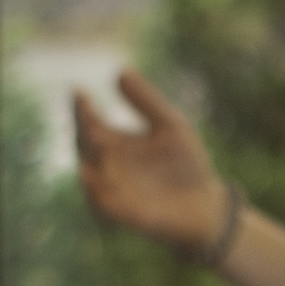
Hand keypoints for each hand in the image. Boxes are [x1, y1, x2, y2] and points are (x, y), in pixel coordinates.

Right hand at [70, 69, 233, 255]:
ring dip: (88, 158)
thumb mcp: (170, 125)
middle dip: (82, 130)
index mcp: (115, 142)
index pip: (89, 122)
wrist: (205, 204)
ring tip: (94, 139)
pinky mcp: (122, 214)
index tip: (79, 92)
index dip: (82, 107)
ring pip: (88, 174)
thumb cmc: (186, 163)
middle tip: (87, 114)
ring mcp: (112, 191)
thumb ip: (145, 101)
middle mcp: (107, 166)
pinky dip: (98, 193)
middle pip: (83, 145)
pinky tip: (97, 176)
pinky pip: (102, 204)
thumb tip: (120, 71)